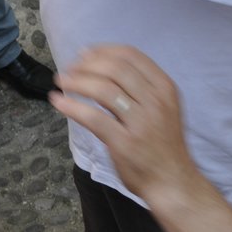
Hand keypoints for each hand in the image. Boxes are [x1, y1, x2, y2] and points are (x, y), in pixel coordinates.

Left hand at [52, 44, 203, 203]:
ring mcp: (141, 122)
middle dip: (87, 64)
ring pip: (104, 89)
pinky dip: (72, 106)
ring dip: (77, 81)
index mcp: (164, 87)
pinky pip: (94, 118)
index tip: (85, 53)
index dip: (104, 50)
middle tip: (70, 69)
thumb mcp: (163, 107)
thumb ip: (141, 88)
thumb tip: (104, 66)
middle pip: (116, 68)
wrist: (173, 181)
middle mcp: (155, 100)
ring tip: (62, 81)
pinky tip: (58, 102)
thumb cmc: (164, 144)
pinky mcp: (124, 142)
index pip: (131, 55)